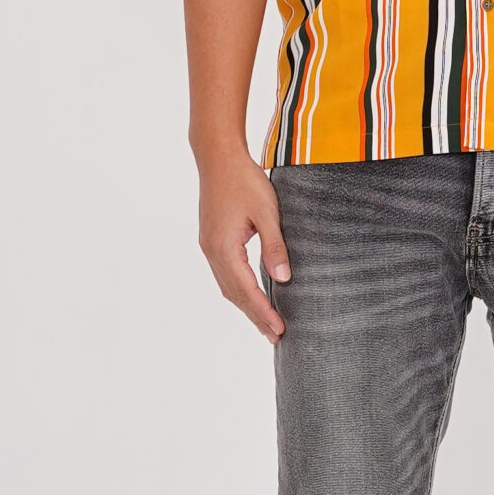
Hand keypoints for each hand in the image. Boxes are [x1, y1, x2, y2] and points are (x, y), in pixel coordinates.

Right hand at [197, 150, 290, 343]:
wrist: (218, 157)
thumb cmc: (244, 180)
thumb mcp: (267, 212)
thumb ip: (275, 246)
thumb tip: (284, 279)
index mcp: (224, 247)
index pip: (245, 290)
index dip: (263, 312)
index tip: (279, 330)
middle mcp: (211, 251)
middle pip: (233, 294)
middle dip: (255, 316)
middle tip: (275, 336)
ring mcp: (209, 246)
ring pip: (227, 286)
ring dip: (246, 306)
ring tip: (265, 323)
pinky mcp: (212, 239)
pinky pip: (225, 274)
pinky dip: (239, 290)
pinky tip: (251, 295)